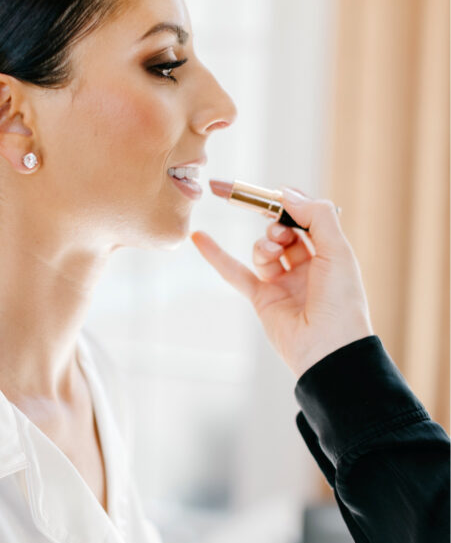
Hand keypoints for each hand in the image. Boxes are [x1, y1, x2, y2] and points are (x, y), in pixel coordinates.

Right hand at [190, 187, 373, 378]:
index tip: (278, 193)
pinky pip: (236, 273)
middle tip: (278, 229)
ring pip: (264, 250)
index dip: (292, 205)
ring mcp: (283, 284)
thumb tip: (288, 193)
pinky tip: (199, 237)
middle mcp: (307, 268)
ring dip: (264, 244)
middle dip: (277, 224)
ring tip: (272, 252)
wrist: (329, 350)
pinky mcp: (262, 299)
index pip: (306, 220)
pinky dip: (217, 256)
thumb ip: (318, 217)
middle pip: (283, 232)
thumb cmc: (342, 302)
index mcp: (330, 255)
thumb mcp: (338, 251)